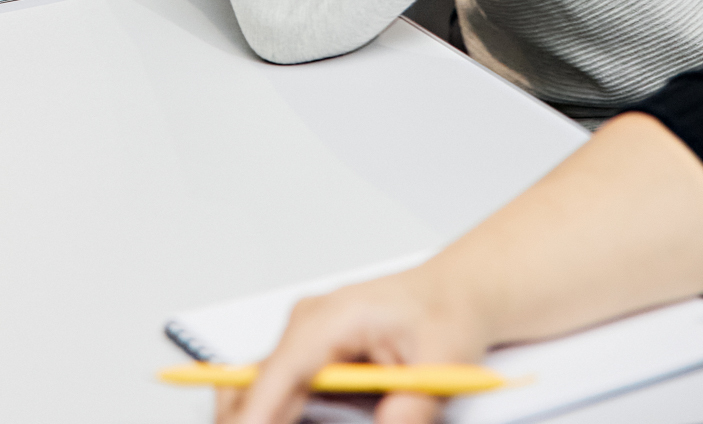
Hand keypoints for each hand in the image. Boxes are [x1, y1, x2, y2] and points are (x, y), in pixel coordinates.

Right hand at [216, 263, 485, 423]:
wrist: (451, 291)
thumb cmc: (444, 311)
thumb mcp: (442, 361)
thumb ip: (412, 406)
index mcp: (331, 320)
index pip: (276, 375)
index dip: (256, 416)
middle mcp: (306, 326)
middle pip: (252, 386)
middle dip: (251, 418)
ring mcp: (304, 340)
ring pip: (260, 390)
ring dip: (266, 415)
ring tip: (317, 416)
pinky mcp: (310, 356)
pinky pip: (279, 392)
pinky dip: (279, 415)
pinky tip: (291, 422)